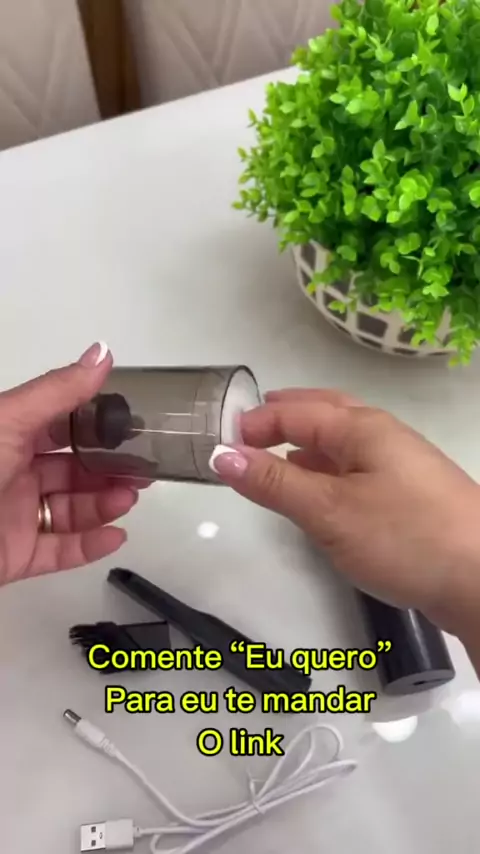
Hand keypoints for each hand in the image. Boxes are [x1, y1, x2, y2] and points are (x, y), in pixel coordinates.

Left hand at [0, 343, 145, 585]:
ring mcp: (15, 516)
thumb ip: (59, 392)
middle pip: (71, 470)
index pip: (60, 425)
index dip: (96, 425)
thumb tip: (102, 353)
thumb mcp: (9, 421)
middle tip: (144, 469)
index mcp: (7, 436)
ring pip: (70, 510)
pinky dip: (89, 546)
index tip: (132, 425)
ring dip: (104, 504)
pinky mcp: (16, 556)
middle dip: (109, 469)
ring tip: (129, 498)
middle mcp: (12, 473)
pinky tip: (115, 536)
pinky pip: (59, 551)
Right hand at [210, 388, 479, 640]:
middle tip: (249, 426)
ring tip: (276, 455)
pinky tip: (321, 491)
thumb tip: (223, 454)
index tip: (220, 441)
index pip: (296, 411)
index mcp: (362, 428)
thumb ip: (274, 481)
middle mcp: (383, 436)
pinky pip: (358, 467)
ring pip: (344, 441)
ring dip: (307, 442)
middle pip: (326, 412)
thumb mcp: (327, 510)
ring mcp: (401, 465)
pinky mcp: (410, 495)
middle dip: (286, 416)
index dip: (256, 422)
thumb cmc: (403, 536)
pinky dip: (328, 468)